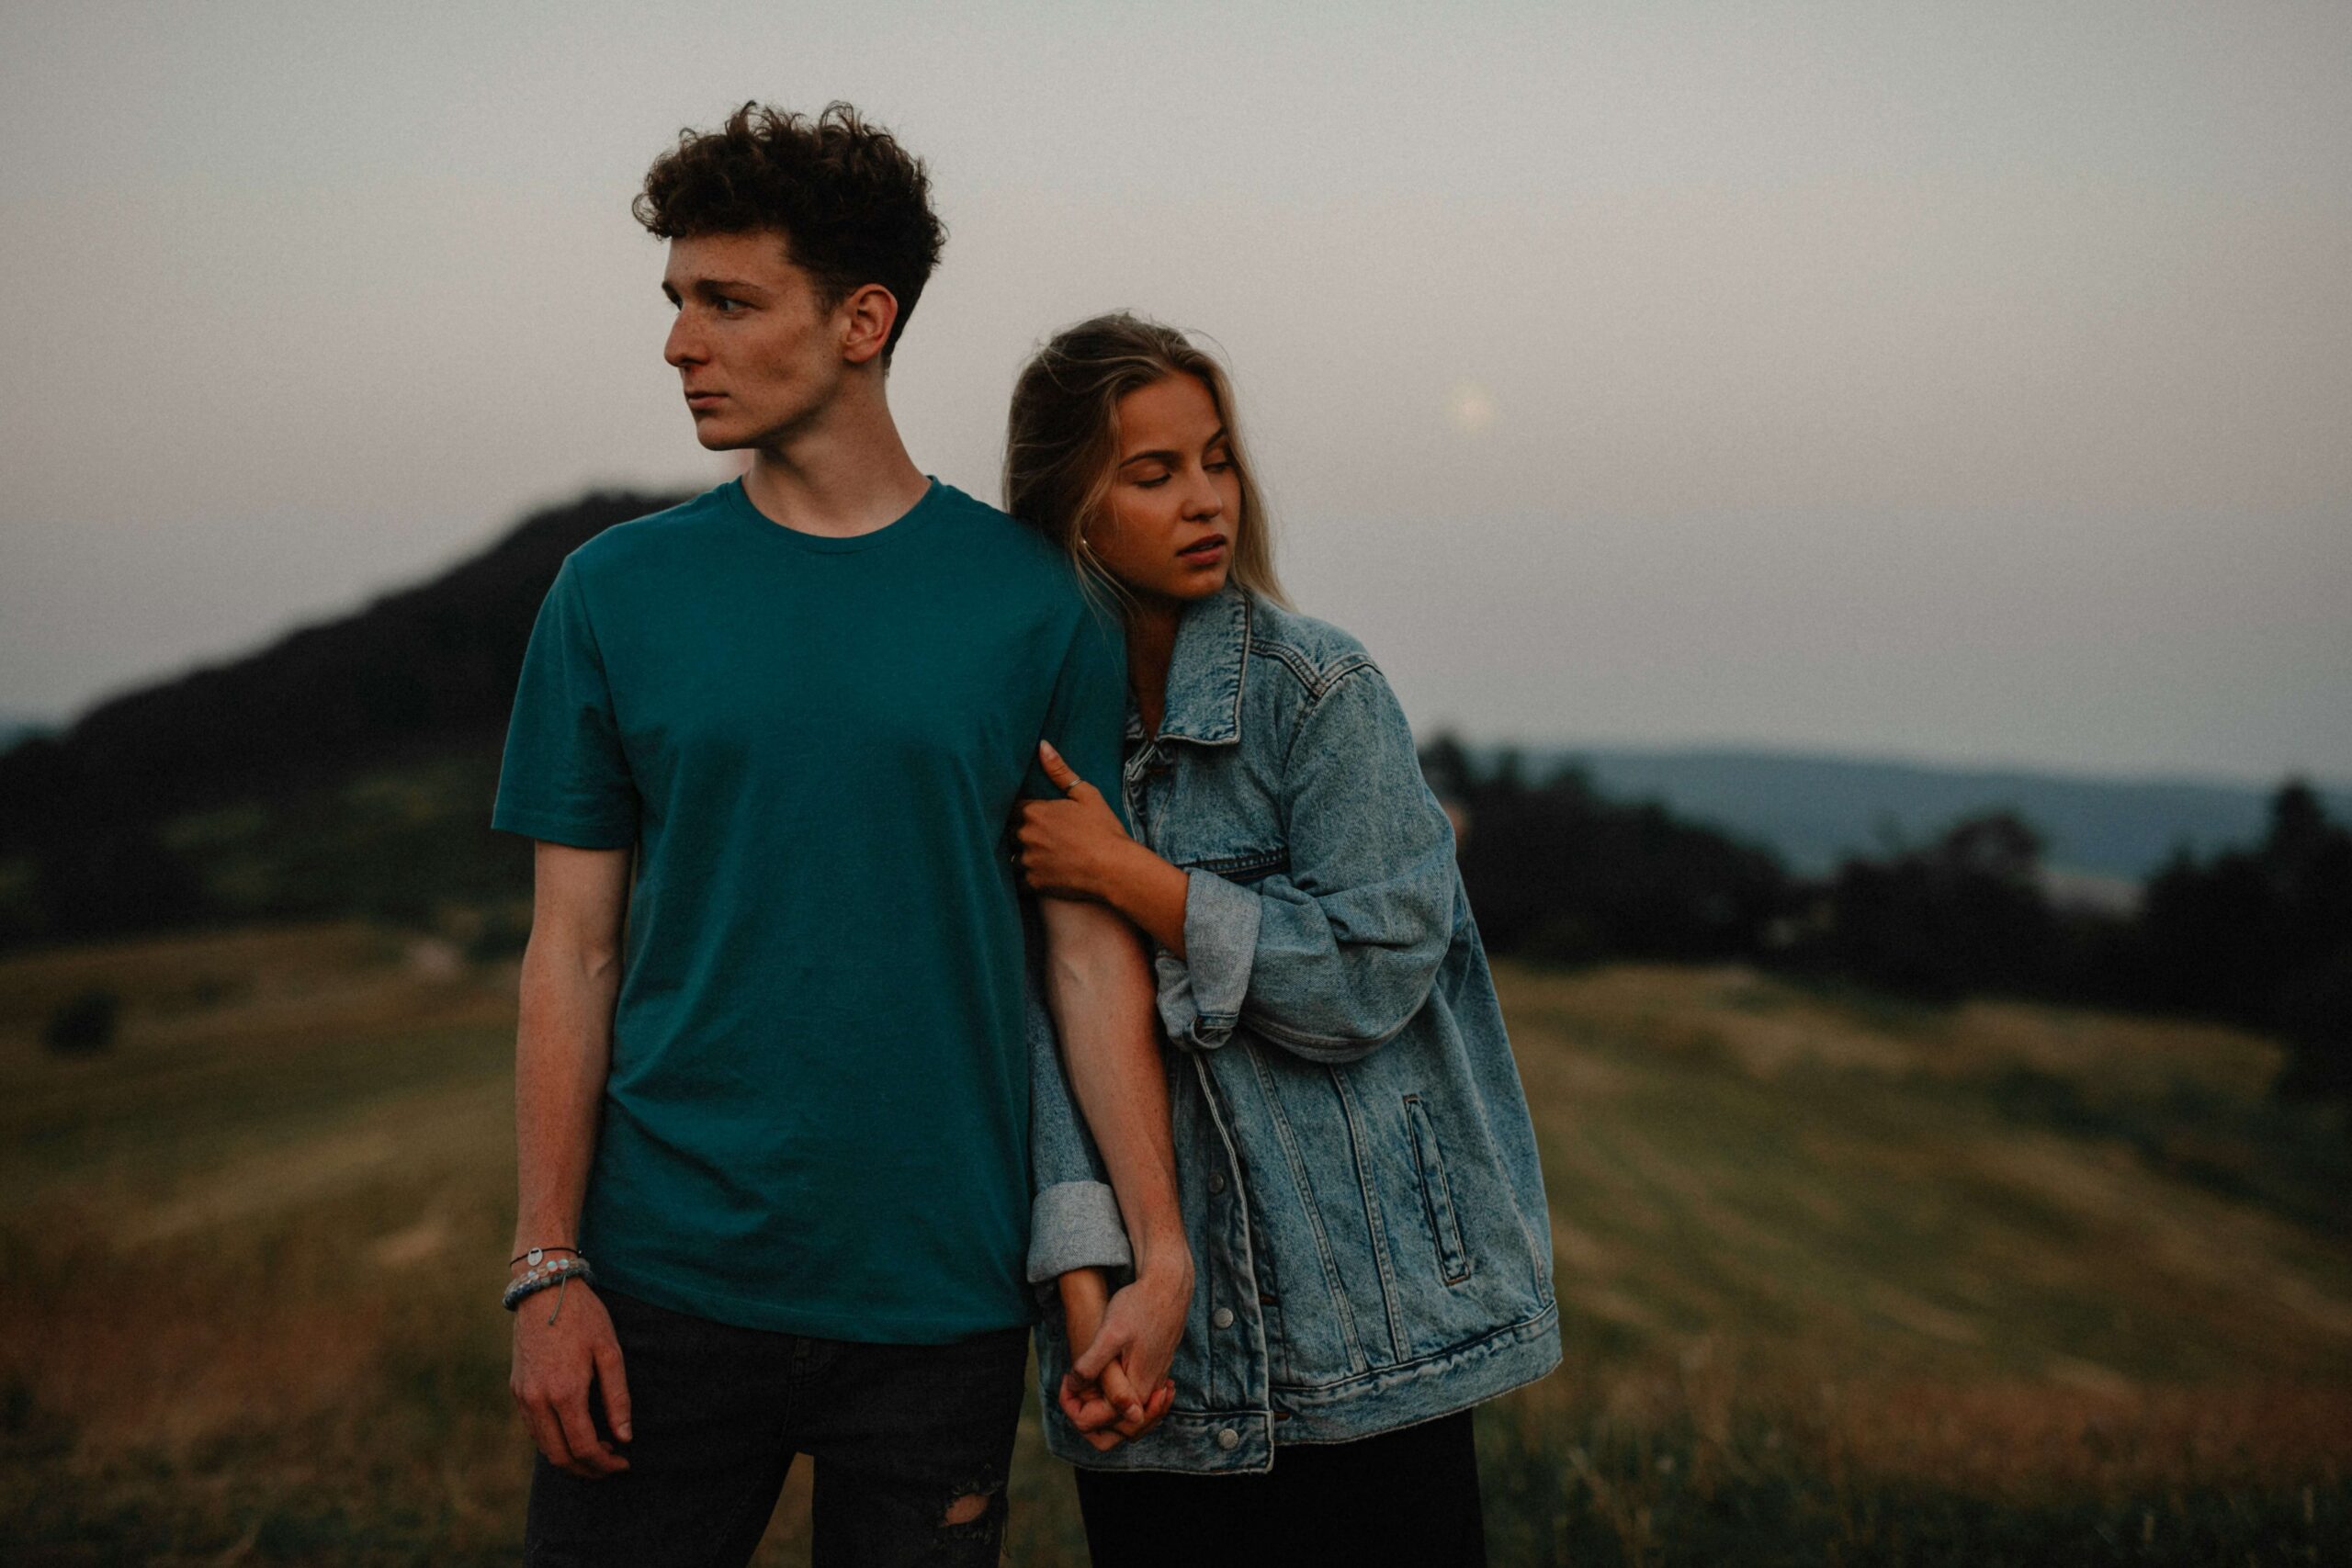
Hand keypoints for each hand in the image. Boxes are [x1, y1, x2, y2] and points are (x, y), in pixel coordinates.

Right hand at [510, 1276, 632, 1477]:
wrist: (544, 1290)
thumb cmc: (584, 1317)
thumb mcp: (610, 1352)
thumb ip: (617, 1398)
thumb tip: (625, 1437)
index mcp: (564, 1393)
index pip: (584, 1447)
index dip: (605, 1463)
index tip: (623, 1464)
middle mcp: (538, 1400)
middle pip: (560, 1456)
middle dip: (587, 1469)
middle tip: (610, 1466)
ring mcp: (523, 1396)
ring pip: (543, 1446)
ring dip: (570, 1458)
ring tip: (596, 1451)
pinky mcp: (516, 1389)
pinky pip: (533, 1429)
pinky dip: (553, 1441)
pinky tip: (574, 1432)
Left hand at [1017, 741, 1132, 901]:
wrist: (1114, 869)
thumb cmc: (1103, 830)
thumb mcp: (1085, 795)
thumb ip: (1060, 771)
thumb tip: (1042, 746)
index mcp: (1034, 812)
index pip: (1015, 809)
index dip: (1024, 813)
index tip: (1035, 818)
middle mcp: (1025, 835)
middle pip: (1010, 832)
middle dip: (1021, 834)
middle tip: (1041, 838)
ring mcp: (1027, 860)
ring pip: (1012, 857)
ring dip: (1022, 856)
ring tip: (1042, 858)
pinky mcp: (1033, 883)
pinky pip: (1019, 881)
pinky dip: (1027, 878)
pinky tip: (1041, 875)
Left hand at [1058, 1268, 1175, 1449]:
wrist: (1168, 1287)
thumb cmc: (1138, 1306)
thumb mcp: (1109, 1334)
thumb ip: (1091, 1365)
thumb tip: (1074, 1387)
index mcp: (1135, 1390)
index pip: (1098, 1424)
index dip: (1073, 1409)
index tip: (1064, 1382)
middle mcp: (1148, 1393)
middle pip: (1117, 1431)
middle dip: (1088, 1418)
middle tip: (1072, 1390)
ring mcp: (1155, 1383)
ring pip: (1128, 1418)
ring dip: (1103, 1411)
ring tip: (1083, 1388)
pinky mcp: (1156, 1371)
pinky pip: (1137, 1402)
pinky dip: (1119, 1400)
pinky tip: (1106, 1380)